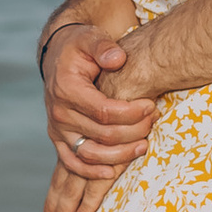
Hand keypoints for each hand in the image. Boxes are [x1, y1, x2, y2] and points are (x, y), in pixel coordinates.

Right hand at [38, 26, 158, 211]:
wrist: (58, 57)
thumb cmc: (79, 47)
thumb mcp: (90, 38)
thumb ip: (103, 47)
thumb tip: (117, 58)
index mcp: (67, 89)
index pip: (104, 111)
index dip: (131, 113)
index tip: (151, 105)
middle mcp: (60, 113)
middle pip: (102, 135)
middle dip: (133, 131)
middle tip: (153, 121)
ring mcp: (58, 130)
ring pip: (90, 154)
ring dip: (119, 156)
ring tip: (143, 145)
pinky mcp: (59, 140)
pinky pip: (72, 163)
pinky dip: (91, 172)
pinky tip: (113, 173)